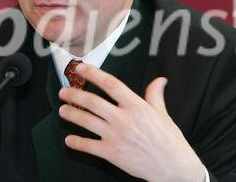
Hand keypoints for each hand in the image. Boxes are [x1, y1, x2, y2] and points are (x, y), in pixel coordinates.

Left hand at [58, 63, 204, 181]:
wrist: (173, 167)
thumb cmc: (169, 140)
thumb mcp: (162, 114)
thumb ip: (155, 95)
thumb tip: (159, 80)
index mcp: (136, 106)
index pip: (110, 84)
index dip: (93, 74)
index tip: (80, 68)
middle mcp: (124, 119)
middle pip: (92, 102)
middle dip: (74, 95)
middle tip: (64, 92)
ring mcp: (116, 136)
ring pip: (86, 121)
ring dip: (71, 114)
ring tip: (62, 110)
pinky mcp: (112, 153)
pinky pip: (88, 145)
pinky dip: (76, 142)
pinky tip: (69, 139)